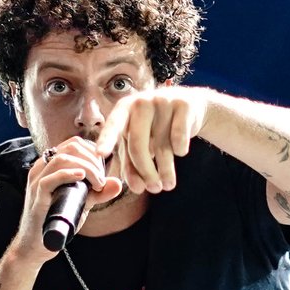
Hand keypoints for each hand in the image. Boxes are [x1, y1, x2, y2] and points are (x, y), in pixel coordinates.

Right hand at [8, 135, 123, 265]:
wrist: (36, 245)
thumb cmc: (56, 221)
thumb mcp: (81, 203)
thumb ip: (98, 193)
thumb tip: (118, 183)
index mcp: (50, 165)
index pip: (73, 144)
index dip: (93, 153)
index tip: (103, 171)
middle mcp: (41, 168)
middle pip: (70, 147)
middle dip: (93, 160)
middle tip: (102, 180)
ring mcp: (36, 181)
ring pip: (62, 159)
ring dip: (86, 168)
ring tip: (97, 184)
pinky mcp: (36, 196)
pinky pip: (50, 179)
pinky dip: (68, 175)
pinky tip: (82, 178)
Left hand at [97, 87, 213, 195]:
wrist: (189, 107)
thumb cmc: (157, 127)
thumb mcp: (141, 143)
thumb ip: (132, 163)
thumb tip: (136, 188)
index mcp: (124, 109)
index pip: (113, 126)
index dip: (106, 140)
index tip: (100, 154)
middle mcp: (141, 102)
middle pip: (137, 144)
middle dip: (145, 171)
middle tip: (153, 189)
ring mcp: (162, 100)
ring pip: (161, 145)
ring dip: (165, 170)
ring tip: (168, 185)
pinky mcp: (183, 104)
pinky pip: (179, 137)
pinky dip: (180, 150)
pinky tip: (180, 152)